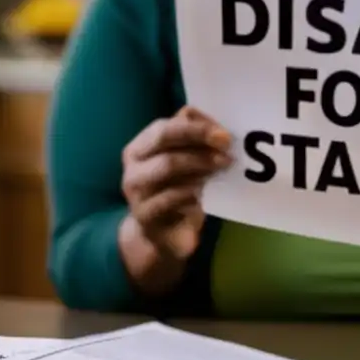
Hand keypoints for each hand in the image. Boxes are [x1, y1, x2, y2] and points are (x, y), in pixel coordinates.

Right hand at [121, 106, 231, 260]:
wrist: (162, 234)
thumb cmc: (176, 190)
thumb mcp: (184, 163)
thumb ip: (193, 139)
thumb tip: (214, 125)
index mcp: (140, 147)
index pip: (165, 126)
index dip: (196, 127)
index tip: (224, 134)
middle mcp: (133, 166)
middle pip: (163, 139)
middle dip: (198, 138)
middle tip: (227, 147)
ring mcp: (135, 191)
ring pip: (168, 164)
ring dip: (200, 162)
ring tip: (222, 167)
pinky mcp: (144, 215)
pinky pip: (171, 196)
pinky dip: (192, 191)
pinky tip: (206, 192)